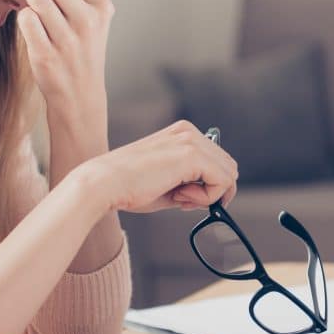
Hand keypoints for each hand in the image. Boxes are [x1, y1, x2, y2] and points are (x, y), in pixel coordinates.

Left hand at [14, 0, 113, 113]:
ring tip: (36, 15)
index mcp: (100, 5)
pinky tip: (32, 30)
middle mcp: (88, 20)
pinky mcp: (47, 54)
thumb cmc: (78, 49)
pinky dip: (24, 21)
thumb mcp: (88, 18)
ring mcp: (68, 39)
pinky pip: (25, 19)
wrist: (80, 95)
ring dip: (28, 2)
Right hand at [72, 120, 239, 214]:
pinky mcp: (192, 155)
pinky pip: (222, 182)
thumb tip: (216, 196)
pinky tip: (181, 198)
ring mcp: (191, 141)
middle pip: (228, 165)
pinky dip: (207, 198)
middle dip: (213, 190)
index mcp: (181, 133)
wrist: (104, 184)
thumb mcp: (167, 181)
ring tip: (180, 199)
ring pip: (229, 174)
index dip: (208, 185)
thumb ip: (191, 183)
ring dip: (209, 195)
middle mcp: (188, 132)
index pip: (216, 159)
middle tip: (184, 201)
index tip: (185, 197)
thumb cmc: (128, 187)